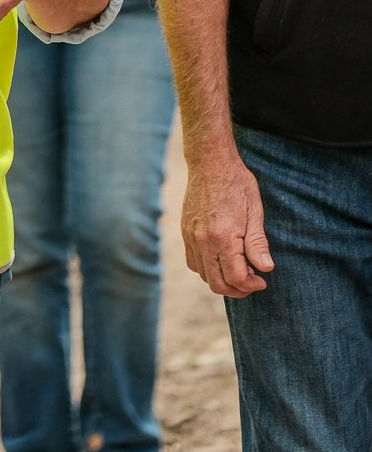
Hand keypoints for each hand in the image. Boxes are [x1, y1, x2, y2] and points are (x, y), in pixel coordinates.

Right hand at [181, 149, 272, 297]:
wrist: (210, 161)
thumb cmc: (236, 183)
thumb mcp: (254, 210)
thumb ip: (258, 243)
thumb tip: (265, 268)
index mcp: (223, 236)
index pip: (236, 278)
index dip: (252, 285)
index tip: (262, 279)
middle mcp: (203, 240)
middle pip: (217, 284)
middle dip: (237, 289)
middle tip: (252, 280)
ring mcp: (191, 236)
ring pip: (203, 275)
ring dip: (222, 279)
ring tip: (238, 268)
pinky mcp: (185, 231)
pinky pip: (193, 261)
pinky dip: (207, 268)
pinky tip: (221, 258)